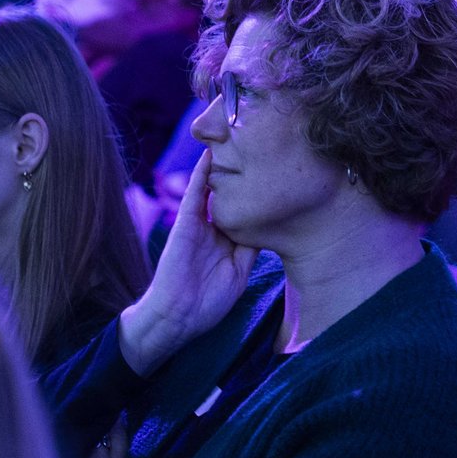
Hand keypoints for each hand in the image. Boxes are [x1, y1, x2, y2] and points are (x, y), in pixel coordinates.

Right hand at [120, 160, 255, 375]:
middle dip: (244, 173)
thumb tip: (269, 225)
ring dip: (222, 167)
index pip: (246, 210)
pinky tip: (209, 155)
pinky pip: (195, 194)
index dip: (260, 194)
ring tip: (235, 140)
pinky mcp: (185, 224)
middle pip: (232, 193)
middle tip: (260, 147)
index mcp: (228, 240)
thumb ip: (249, 248)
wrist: (177, 317)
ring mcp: (199, 224)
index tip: (278, 174)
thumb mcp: (239, 273)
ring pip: (214, 189)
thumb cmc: (207, 303)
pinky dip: (201, 174)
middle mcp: (214, 227)